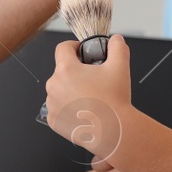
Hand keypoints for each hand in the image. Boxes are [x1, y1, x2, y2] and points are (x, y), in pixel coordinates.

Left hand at [43, 35, 133, 158]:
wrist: (113, 131)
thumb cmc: (114, 101)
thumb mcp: (120, 67)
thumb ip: (117, 47)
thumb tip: (116, 40)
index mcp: (66, 69)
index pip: (62, 48)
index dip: (73, 47)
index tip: (82, 52)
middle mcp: (54, 85)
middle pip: (62, 71)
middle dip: (75, 73)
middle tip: (93, 80)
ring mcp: (51, 104)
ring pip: (59, 90)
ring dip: (70, 91)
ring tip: (90, 98)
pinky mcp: (53, 120)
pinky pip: (58, 109)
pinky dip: (68, 109)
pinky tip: (83, 112)